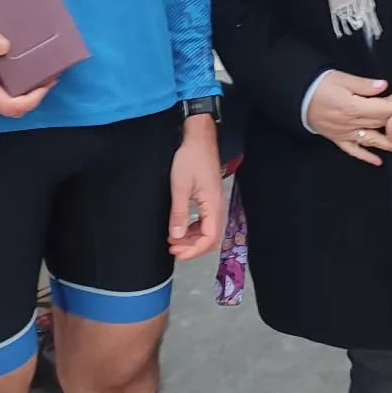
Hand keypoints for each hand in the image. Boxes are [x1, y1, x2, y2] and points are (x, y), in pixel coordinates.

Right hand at [0, 0, 50, 117]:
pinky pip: (2, 89)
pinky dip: (18, 82)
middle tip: (50, 71)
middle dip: (35, 94)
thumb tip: (4, 46)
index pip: (10, 107)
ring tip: (43, 66)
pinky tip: (25, 62)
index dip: (33, 99)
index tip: (47, 80)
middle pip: (12, 107)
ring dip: (28, 88)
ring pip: (8, 99)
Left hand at [167, 118, 223, 259]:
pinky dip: (194, 229)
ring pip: (208, 230)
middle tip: (173, 249)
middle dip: (192, 247)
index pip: (209, 238)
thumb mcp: (180, 187)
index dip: (193, 250)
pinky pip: (205, 221)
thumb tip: (176, 237)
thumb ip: (179, 214)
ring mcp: (215, 202)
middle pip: (210, 237)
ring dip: (192, 239)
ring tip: (174, 240)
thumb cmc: (190, 159)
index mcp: (213, 205)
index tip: (177, 254)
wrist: (199, 139)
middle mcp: (218, 206)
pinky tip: (181, 228)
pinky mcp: (210, 198)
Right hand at [305, 71, 391, 165]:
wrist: (299, 97)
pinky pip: (353, 151)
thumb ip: (364, 85)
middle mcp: (351, 123)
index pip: (381, 109)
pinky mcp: (338, 139)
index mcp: (353, 107)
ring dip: (389, 146)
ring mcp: (345, 133)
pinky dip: (365, 157)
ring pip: (371, 141)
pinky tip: (378, 161)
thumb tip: (384, 86)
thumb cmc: (320, 85)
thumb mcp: (342, 78)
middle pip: (379, 125)